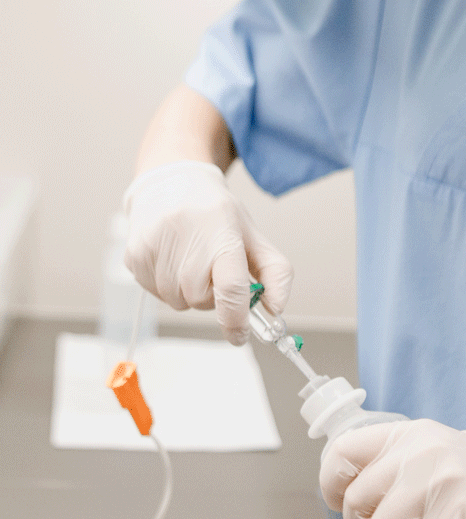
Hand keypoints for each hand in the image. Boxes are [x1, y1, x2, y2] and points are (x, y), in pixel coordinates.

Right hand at [123, 161, 292, 344]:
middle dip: (212, 296)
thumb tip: (277, 309)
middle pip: (202, 301)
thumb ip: (276, 274)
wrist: (172, 184)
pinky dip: (169, 286)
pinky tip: (172, 258)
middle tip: (213, 269)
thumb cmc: (216, 215)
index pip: (231, 289)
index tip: (240, 334)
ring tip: (191, 260)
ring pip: (179, 302)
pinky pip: (157, 295)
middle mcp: (186, 242)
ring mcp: (156, 250)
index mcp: (222, 237)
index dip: (236, 320)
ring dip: (189, 292)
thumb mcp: (254, 237)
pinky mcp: (134, 257)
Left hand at [319, 418, 465, 518]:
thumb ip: (409, 464)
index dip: (331, 484)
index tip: (342, 505)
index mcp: (415, 434)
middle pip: (356, 500)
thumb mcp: (447, 457)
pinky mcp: (459, 517)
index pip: (344, 450)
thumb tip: (359, 494)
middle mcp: (423, 450)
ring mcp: (442, 481)